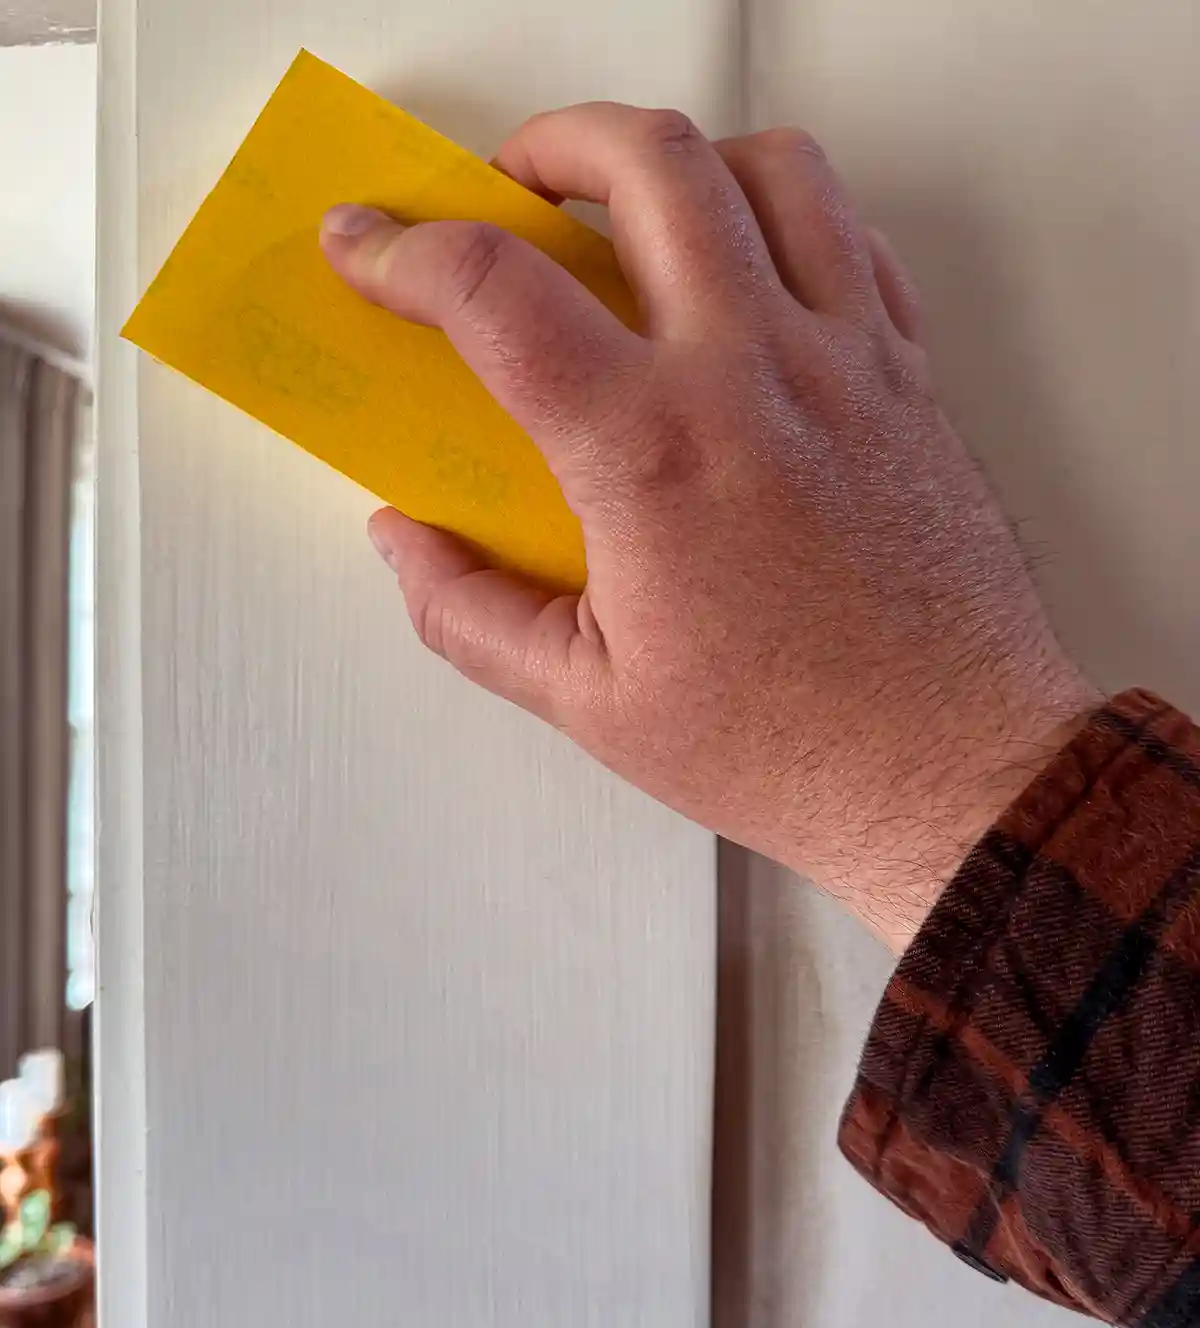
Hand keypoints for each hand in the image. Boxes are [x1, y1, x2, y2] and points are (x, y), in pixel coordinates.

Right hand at [320, 103, 1096, 951]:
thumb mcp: (589, 700)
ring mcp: (849, 364)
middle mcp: (757, 376)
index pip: (497, 291)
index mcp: (654, 454)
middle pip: (649, 161)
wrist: (951, 774)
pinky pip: (855, 237)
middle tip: (511, 188)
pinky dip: (786, 216)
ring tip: (633, 205)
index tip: (367, 245)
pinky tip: (749, 269)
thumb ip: (469, 612)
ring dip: (680, 159)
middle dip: (552, 143)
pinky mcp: (911, 380)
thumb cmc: (791, 748)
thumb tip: (404, 541)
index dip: (403, 249)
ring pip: (771, 167)